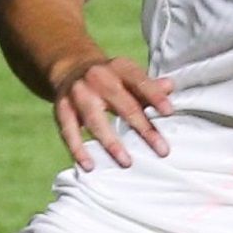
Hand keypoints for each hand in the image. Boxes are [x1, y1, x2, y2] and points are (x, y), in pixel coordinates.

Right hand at [50, 56, 174, 169]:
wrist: (71, 66)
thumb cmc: (110, 77)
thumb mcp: (129, 75)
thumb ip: (148, 85)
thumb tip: (170, 86)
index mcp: (119, 67)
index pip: (139, 81)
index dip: (154, 96)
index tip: (169, 112)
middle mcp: (98, 77)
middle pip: (123, 105)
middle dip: (143, 128)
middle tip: (162, 150)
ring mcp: (78, 93)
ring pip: (95, 121)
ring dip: (111, 143)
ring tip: (126, 162)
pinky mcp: (62, 108)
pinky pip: (69, 131)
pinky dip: (78, 149)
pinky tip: (89, 165)